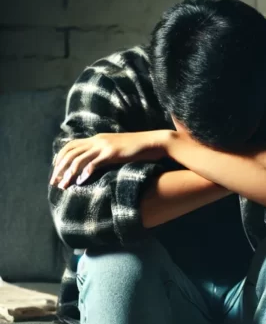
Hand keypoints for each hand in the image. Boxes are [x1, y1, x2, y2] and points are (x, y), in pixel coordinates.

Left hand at [50, 131, 169, 188]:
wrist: (154, 142)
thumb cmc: (139, 149)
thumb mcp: (118, 149)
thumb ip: (107, 154)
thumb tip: (99, 163)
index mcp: (98, 138)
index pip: (71, 145)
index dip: (60, 157)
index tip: (56, 169)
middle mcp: (97, 140)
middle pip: (70, 152)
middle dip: (59, 167)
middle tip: (54, 181)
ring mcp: (104, 146)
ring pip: (79, 159)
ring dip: (68, 173)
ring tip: (63, 185)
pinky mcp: (112, 153)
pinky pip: (94, 163)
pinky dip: (84, 172)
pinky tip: (80, 182)